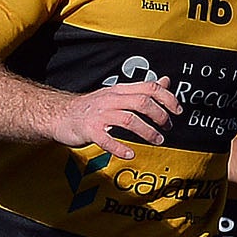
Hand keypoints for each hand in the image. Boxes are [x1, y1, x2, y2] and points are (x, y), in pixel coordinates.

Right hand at [53, 78, 179, 160]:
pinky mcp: (88, 130)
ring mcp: (99, 114)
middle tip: (167, 128)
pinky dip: (119, 147)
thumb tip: (166, 82)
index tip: (178, 111)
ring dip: (147, 131)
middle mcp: (111, 99)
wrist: (59, 115)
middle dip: (160, 115)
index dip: (167, 98)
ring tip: (158, 141)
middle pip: (142, 102)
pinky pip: (106, 139)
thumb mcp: (118, 94)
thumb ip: (142, 89)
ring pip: (128, 119)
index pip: (149, 87)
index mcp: (120, 90)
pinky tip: (130, 154)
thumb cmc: (92, 107)